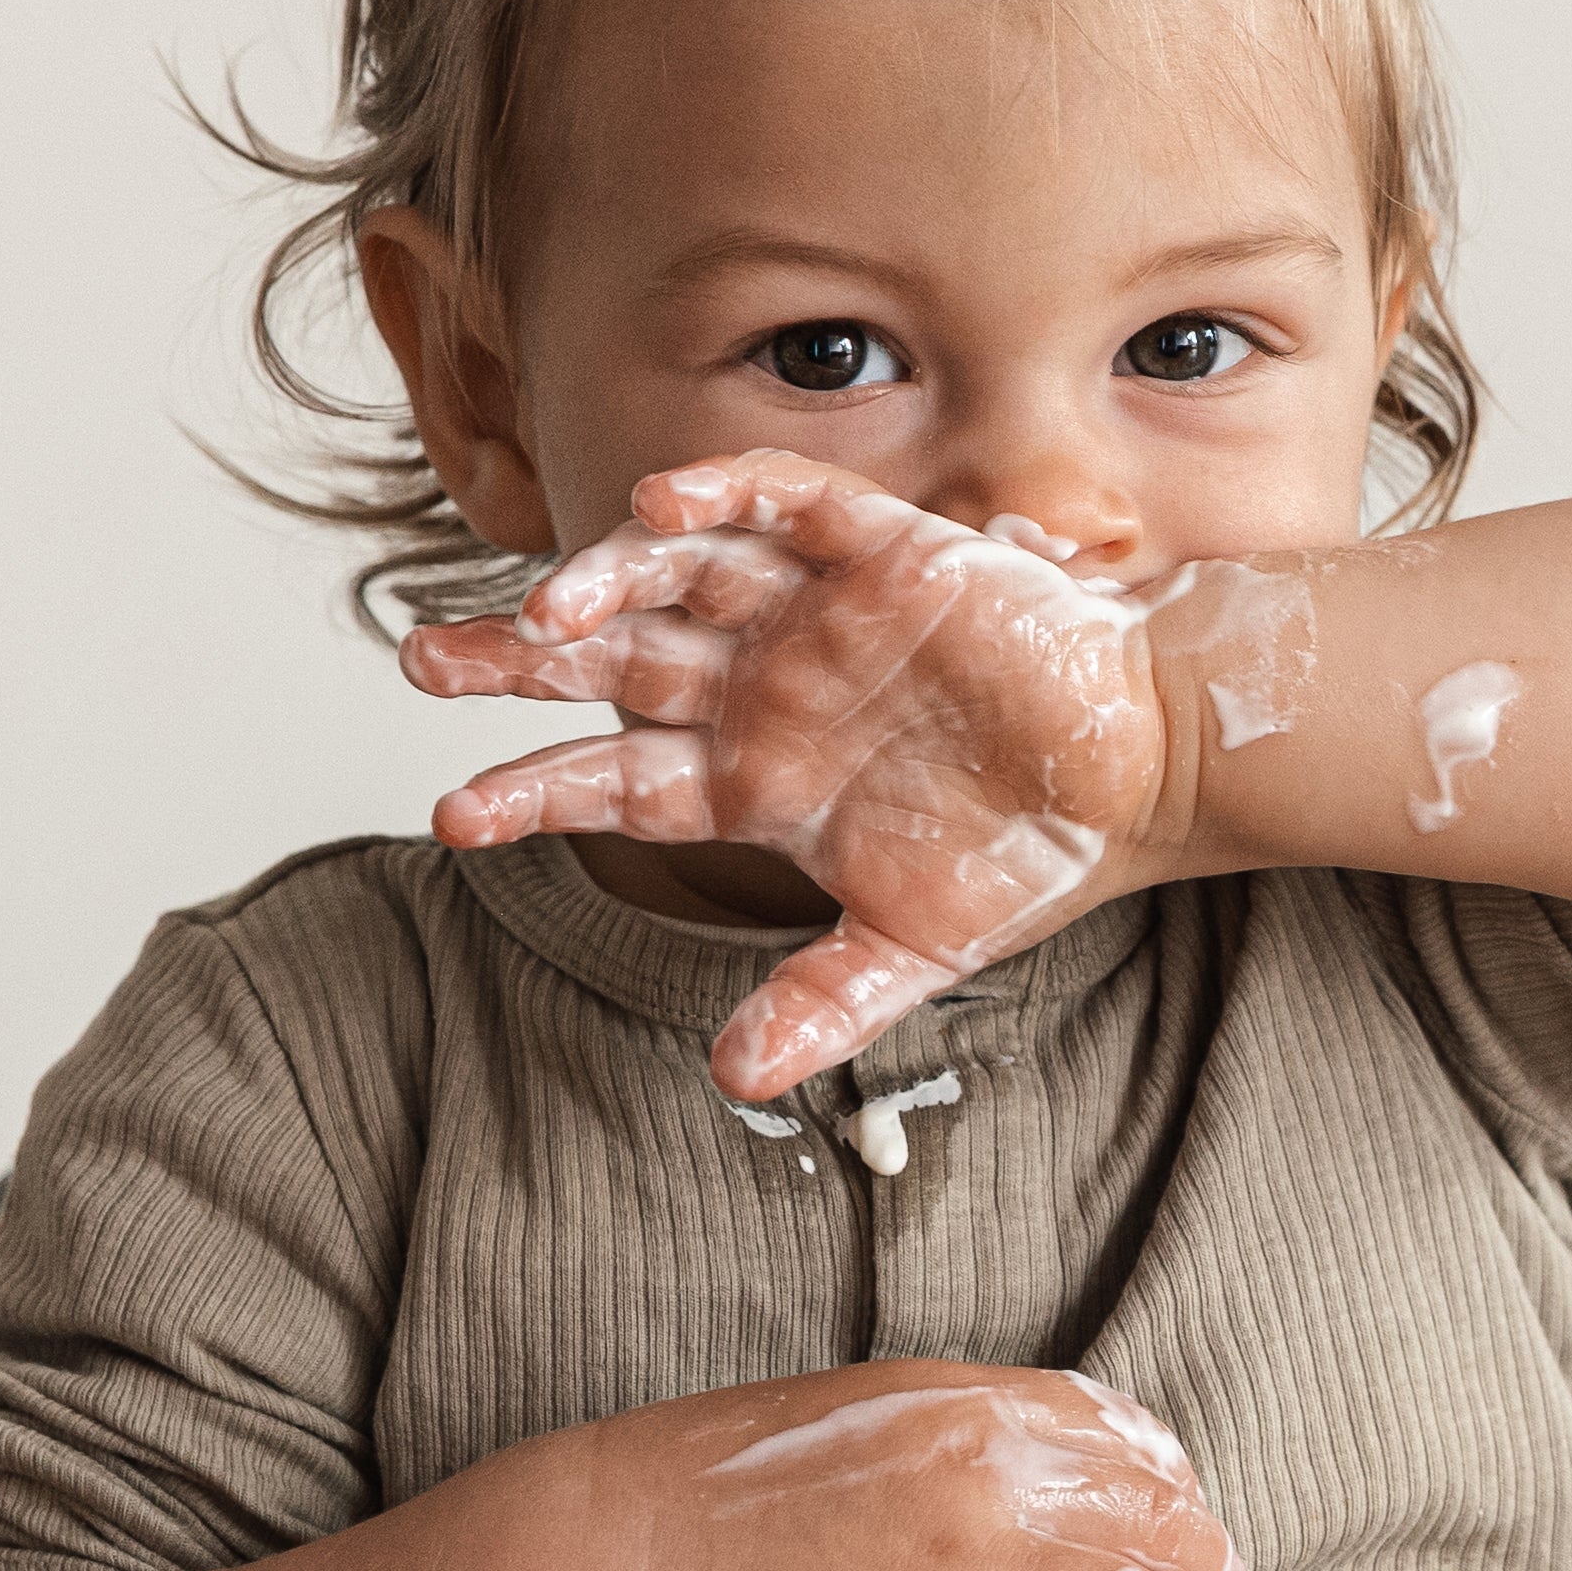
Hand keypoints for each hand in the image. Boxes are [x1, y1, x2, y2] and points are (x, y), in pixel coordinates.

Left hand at [403, 453, 1169, 1093]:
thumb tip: (732, 1078)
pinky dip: (723, 492)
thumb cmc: (1033, 853)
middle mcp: (767, 685)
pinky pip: (784, 502)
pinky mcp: (884, 549)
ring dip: (605, 578)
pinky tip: (663, 505)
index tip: (456, 818)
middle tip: (423, 663)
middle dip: (518, 660)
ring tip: (546, 609)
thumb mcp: (915, 948)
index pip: (614, 779)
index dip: (533, 792)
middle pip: (613, 661)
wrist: (1148, 775)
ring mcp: (818, 612)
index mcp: (756, 777)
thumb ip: (822, 1005)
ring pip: (677, 573)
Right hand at [504, 1363, 1258, 1570]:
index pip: (1131, 1442)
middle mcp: (986, 1478)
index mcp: (973, 1405)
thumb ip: (974, 1435)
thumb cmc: (735, 1487)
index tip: (1194, 1534)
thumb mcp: (870, 1413)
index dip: (1182, 1496)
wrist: (630, 1557)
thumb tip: (1070, 1480)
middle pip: (1161, 1531)